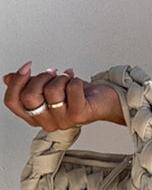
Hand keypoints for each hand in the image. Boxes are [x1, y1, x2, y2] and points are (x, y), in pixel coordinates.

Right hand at [2, 61, 122, 132]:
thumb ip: (28, 84)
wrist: (102, 101)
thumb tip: (8, 78)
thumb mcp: (46, 87)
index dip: (16, 82)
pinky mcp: (80, 115)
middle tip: (52, 74)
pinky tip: (77, 83)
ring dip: (60, 78)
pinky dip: (75, 80)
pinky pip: (71, 89)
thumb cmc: (76, 95)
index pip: (12, 102)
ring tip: (67, 79)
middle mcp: (48, 122)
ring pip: (51, 91)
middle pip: (29, 96)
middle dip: (40, 77)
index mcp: (35, 116)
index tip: (27, 67)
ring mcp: (64, 121)